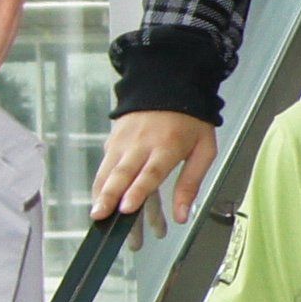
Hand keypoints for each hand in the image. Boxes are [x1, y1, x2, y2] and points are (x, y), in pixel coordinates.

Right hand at [92, 109, 215, 228]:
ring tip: (96, 215)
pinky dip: (100, 184)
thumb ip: (191, 183)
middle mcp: (141, 144)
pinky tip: (99, 201)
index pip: (150, 172)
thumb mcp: (204, 150)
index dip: (138, 191)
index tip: (127, 208)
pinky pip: (105, 166)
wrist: (168, 85)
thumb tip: (182, 216)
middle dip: (109, 197)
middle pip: (122, 173)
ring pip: (108, 171)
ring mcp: (124, 141)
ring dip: (100, 194)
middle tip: (100, 216)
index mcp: (167, 146)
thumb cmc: (190, 121)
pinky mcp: (113, 141)